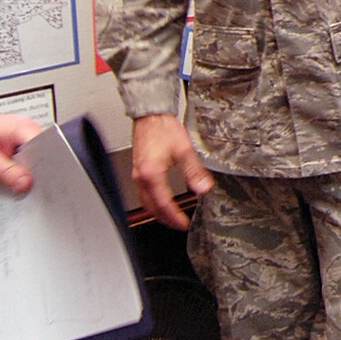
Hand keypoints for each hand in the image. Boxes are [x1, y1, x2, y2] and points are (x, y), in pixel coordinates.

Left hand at [0, 80, 37, 193]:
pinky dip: (14, 171)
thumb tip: (27, 184)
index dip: (46, 170)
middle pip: (42, 157)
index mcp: (24, 128)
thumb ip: (8, 173)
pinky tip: (2, 174)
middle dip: (32, 173)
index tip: (39, 185)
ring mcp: (19, 137)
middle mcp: (25, 130)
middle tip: (19, 184)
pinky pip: (22, 161)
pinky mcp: (13, 146)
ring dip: (21, 172)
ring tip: (4, 174)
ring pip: (31, 161)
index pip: (49, 151)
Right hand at [133, 112, 213, 229]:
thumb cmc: (163, 129)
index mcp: (152, 175)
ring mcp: (137, 175)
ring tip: (171, 217)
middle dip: (165, 219)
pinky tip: (160, 201)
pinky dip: (152, 202)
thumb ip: (194, 172)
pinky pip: (142, 193)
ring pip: (145, 202)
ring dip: (158, 212)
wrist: (151, 115)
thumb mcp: (184, 150)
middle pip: (151, 207)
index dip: (174, 217)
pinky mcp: (138, 171)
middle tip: (179, 224)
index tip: (184, 223)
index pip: (163, 204)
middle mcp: (141, 177)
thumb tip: (203, 188)